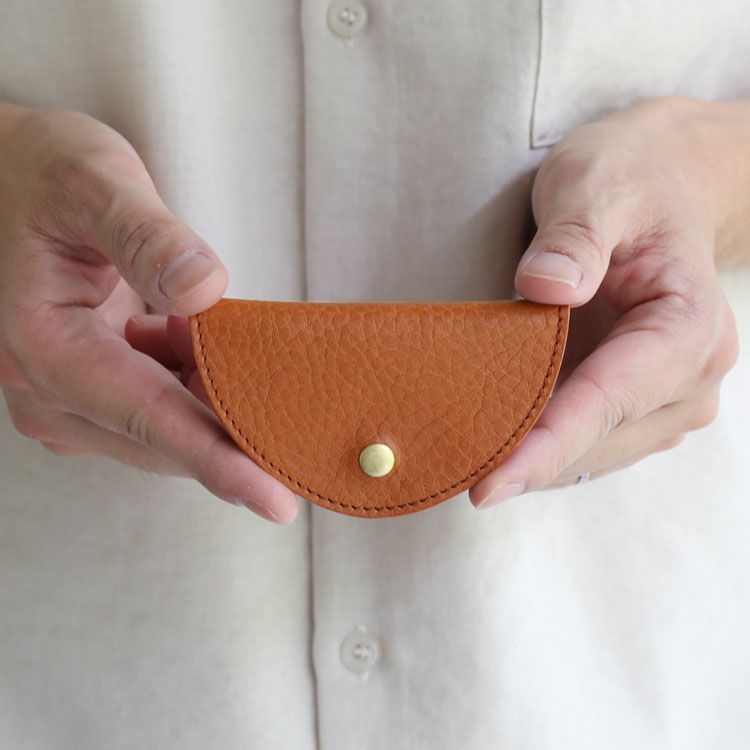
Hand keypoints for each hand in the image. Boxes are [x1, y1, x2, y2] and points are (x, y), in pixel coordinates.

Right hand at [0, 103, 297, 522]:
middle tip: (308, 441)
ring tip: (267, 375)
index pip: (148, 418)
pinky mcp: (85, 389)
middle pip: (160, 440)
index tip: (276, 501)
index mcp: (45, 345)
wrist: (2, 179)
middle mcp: (48, 389)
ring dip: (218, 410)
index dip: (218, 461)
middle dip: (235, 443)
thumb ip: (146, 235)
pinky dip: (197, 391)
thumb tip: (203, 290)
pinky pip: (155, 410)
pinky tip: (216, 351)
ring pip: (162, 432)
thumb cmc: (40, 173)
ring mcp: (64, 396)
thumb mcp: (92, 183)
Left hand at [470, 97, 747, 508]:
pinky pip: (587, 441)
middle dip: (527, 465)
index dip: (545, 447)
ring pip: (592, 454)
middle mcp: (689, 375)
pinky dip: (542, 448)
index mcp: (688, 325)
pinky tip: (496, 446)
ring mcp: (666, 396)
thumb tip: (547, 288)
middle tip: (450, 476)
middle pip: (597, 441)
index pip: (608, 400)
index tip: (488, 485)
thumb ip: (574, 236)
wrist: (661, 184)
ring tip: (463, 466)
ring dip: (531, 464)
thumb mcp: (595, 185)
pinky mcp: (638, 402)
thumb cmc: (629, 181)